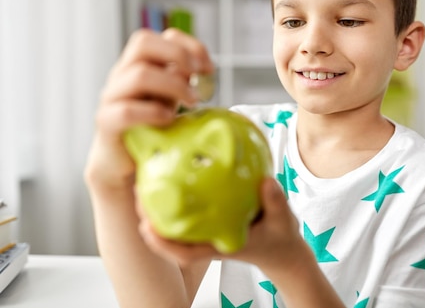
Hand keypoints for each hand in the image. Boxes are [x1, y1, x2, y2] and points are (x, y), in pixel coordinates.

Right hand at [85, 28, 212, 189]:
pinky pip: (126, 111)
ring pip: (139, 75)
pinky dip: (153, 113)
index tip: (209, 69)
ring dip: (173, 86)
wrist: (122, 160)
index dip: (191, 46)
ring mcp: (112, 96)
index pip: (163, 36)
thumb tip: (202, 68)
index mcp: (140, 63)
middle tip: (198, 78)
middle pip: (143, 43)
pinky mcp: (107, 122)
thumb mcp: (170, 96)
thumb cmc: (150, 124)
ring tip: (191, 102)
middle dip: (178, 55)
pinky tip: (168, 120)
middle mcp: (123, 73)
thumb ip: (181, 79)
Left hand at [138, 178, 311, 276]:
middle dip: (150, 220)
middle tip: (138, 194)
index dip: (162, 244)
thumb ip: (275, 202)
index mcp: (222, 246)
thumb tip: (266, 181)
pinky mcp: (212, 223)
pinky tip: (176, 174)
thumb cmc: (280, 238)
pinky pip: (190, 212)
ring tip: (148, 180)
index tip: (145, 226)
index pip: (186, 254)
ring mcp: (209, 233)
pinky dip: (179, 197)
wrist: (283, 249)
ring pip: (177, 224)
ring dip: (159, 207)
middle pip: (172, 238)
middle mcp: (210, 241)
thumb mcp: (283, 221)